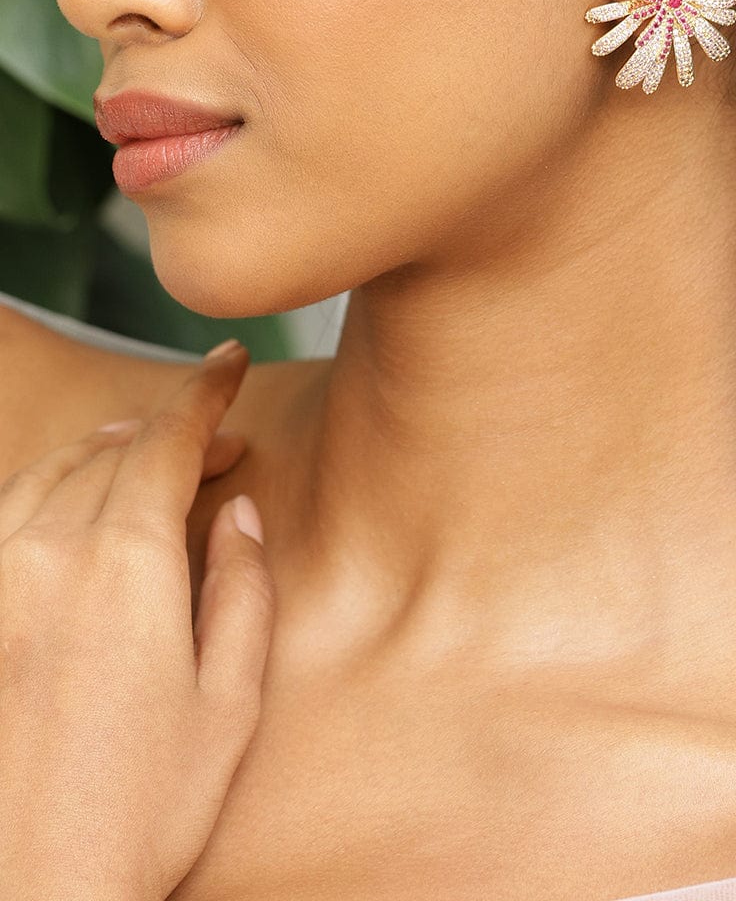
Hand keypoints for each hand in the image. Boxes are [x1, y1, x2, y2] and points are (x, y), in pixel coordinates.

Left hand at [0, 342, 275, 900]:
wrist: (25, 895)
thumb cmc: (140, 813)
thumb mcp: (227, 706)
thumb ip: (240, 592)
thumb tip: (237, 515)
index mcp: (125, 566)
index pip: (168, 439)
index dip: (206, 391)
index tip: (231, 361)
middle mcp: (48, 554)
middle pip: (113, 450)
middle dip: (169, 430)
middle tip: (215, 443)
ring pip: (50, 473)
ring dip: (104, 450)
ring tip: (142, 455)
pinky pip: (4, 515)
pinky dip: (47, 487)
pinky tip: (68, 505)